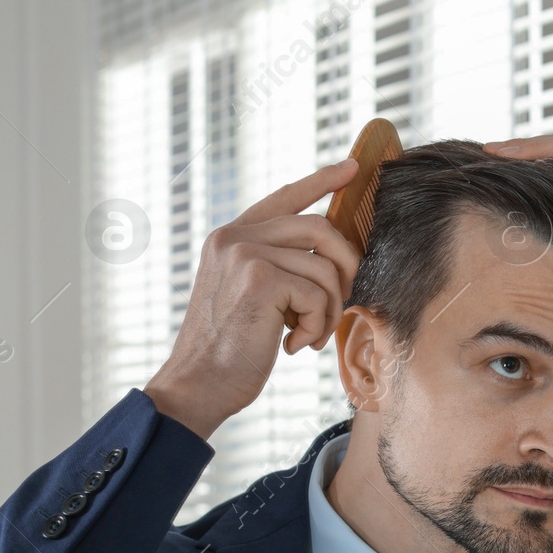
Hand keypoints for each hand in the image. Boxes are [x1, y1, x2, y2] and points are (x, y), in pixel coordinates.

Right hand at [143, 159, 362, 440]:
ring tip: (306, 335)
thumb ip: (281, 267)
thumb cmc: (232, 350)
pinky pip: (319, 293)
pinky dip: (316, 326)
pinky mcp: (258, 277)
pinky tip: (292, 345)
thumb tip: (333, 257)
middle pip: (320, 228)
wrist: (200, 385)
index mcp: (232, 237)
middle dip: (347, 267)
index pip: (285, 197)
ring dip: (328, 309)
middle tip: (341, 302)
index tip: (352, 168)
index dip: (322, 181)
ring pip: (325, 266)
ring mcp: (243, 253)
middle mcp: (234, 237)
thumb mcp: (254, 297)